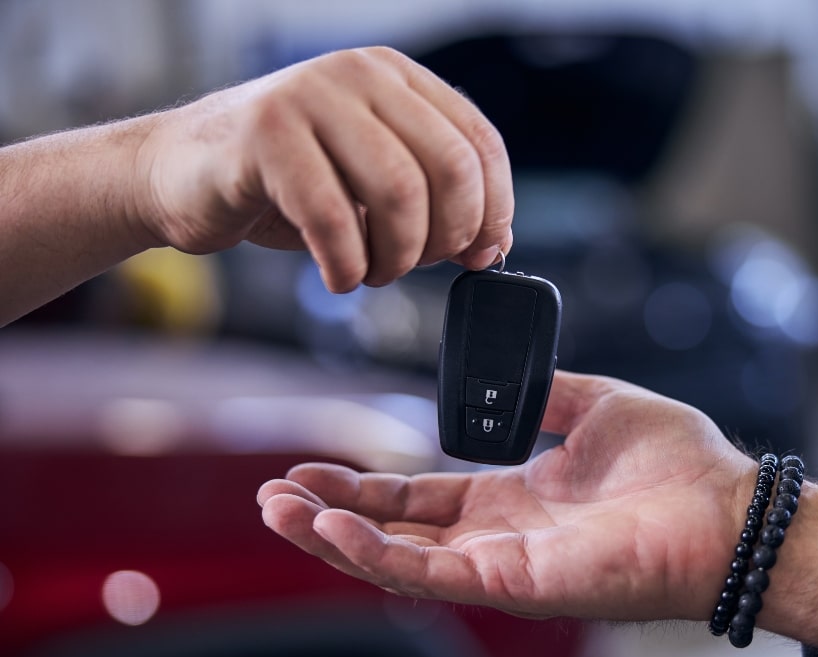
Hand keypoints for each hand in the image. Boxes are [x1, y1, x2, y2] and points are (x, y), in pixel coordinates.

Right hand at [136, 47, 512, 291]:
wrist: (180, 172)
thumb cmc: (286, 183)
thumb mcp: (372, 185)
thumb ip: (435, 203)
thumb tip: (493, 245)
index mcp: (397, 79)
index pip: (480, 144)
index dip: (493, 211)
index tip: (478, 254)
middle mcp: (359, 75)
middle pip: (451, 168)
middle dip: (445, 238)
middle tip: (414, 265)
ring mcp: (310, 96)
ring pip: (401, 191)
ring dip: (396, 256)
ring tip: (371, 271)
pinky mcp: (264, 135)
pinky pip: (333, 216)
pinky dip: (346, 264)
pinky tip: (337, 275)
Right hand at [258, 372, 817, 647]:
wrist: (729, 507)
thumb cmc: (681, 465)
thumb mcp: (599, 406)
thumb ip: (547, 394)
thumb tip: (514, 377)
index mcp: (515, 497)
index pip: (421, 498)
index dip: (364, 488)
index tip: (314, 464)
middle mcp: (501, 538)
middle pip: (395, 534)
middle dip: (330, 515)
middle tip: (273, 493)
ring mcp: (505, 565)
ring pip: (398, 561)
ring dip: (333, 538)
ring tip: (277, 509)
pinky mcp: (516, 583)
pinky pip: (430, 574)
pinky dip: (373, 555)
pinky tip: (330, 529)